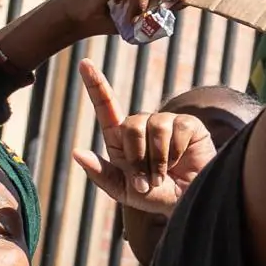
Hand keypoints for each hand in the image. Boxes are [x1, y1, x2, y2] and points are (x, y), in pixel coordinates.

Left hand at [72, 58, 218, 219]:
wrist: (187, 202)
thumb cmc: (154, 196)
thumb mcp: (122, 191)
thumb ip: (100, 173)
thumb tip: (77, 152)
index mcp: (121, 139)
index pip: (106, 107)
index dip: (96, 85)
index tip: (84, 63)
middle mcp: (142, 125)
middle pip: (131, 124)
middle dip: (137, 157)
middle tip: (147, 181)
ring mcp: (166, 123)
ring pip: (154, 127)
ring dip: (158, 159)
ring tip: (164, 174)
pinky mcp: (189, 124)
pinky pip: (177, 129)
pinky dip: (177, 152)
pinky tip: (181, 161)